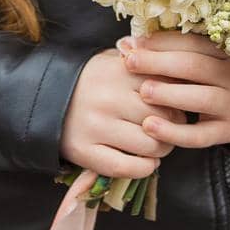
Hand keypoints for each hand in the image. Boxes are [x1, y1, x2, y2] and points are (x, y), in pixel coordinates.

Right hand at [60, 48, 187, 179]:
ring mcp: (95, 126)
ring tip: (159, 146)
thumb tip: (184, 72)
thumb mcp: (115, 61)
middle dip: (174, 127)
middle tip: (171, 129)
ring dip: (161, 150)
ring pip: (148, 145)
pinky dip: (144, 168)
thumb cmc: (91, 80)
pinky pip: (124, 167)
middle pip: (161, 118)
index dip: (179, 102)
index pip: (166, 89)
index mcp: (119, 71)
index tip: (178, 107)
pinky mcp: (83, 151)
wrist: (45, 97)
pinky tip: (147, 163)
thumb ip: (146, 63)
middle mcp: (108, 98)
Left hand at [117, 30, 229, 150]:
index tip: (134, 41)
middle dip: (158, 62)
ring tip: (143, 91)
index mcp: (228, 51)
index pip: (192, 43)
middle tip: (129, 61)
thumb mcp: (212, 58)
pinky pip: (199, 135)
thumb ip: (176, 51)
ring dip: (168, 94)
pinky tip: (149, 127)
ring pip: (199, 98)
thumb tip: (128, 43)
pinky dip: (173, 132)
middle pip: (194, 66)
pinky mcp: (228, 132)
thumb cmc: (224, 77)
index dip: (162, 41)